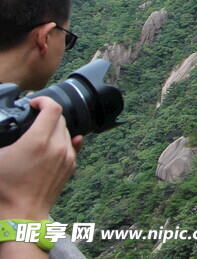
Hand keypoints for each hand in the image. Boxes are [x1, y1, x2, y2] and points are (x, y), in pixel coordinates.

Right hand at [0, 96, 79, 220]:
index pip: (52, 108)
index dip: (43, 100)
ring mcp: (67, 156)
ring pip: (66, 131)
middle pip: (59, 118)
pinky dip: (62, 140)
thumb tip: (5, 130)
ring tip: (38, 133)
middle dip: (46, 114)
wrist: (21, 215)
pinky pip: (71, 145)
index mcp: (39, 141)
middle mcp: (57, 146)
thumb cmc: (5, 189)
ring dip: (53, 128)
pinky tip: (53, 143)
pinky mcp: (71, 166)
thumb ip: (3, 138)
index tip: (33, 102)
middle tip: (33, 117)